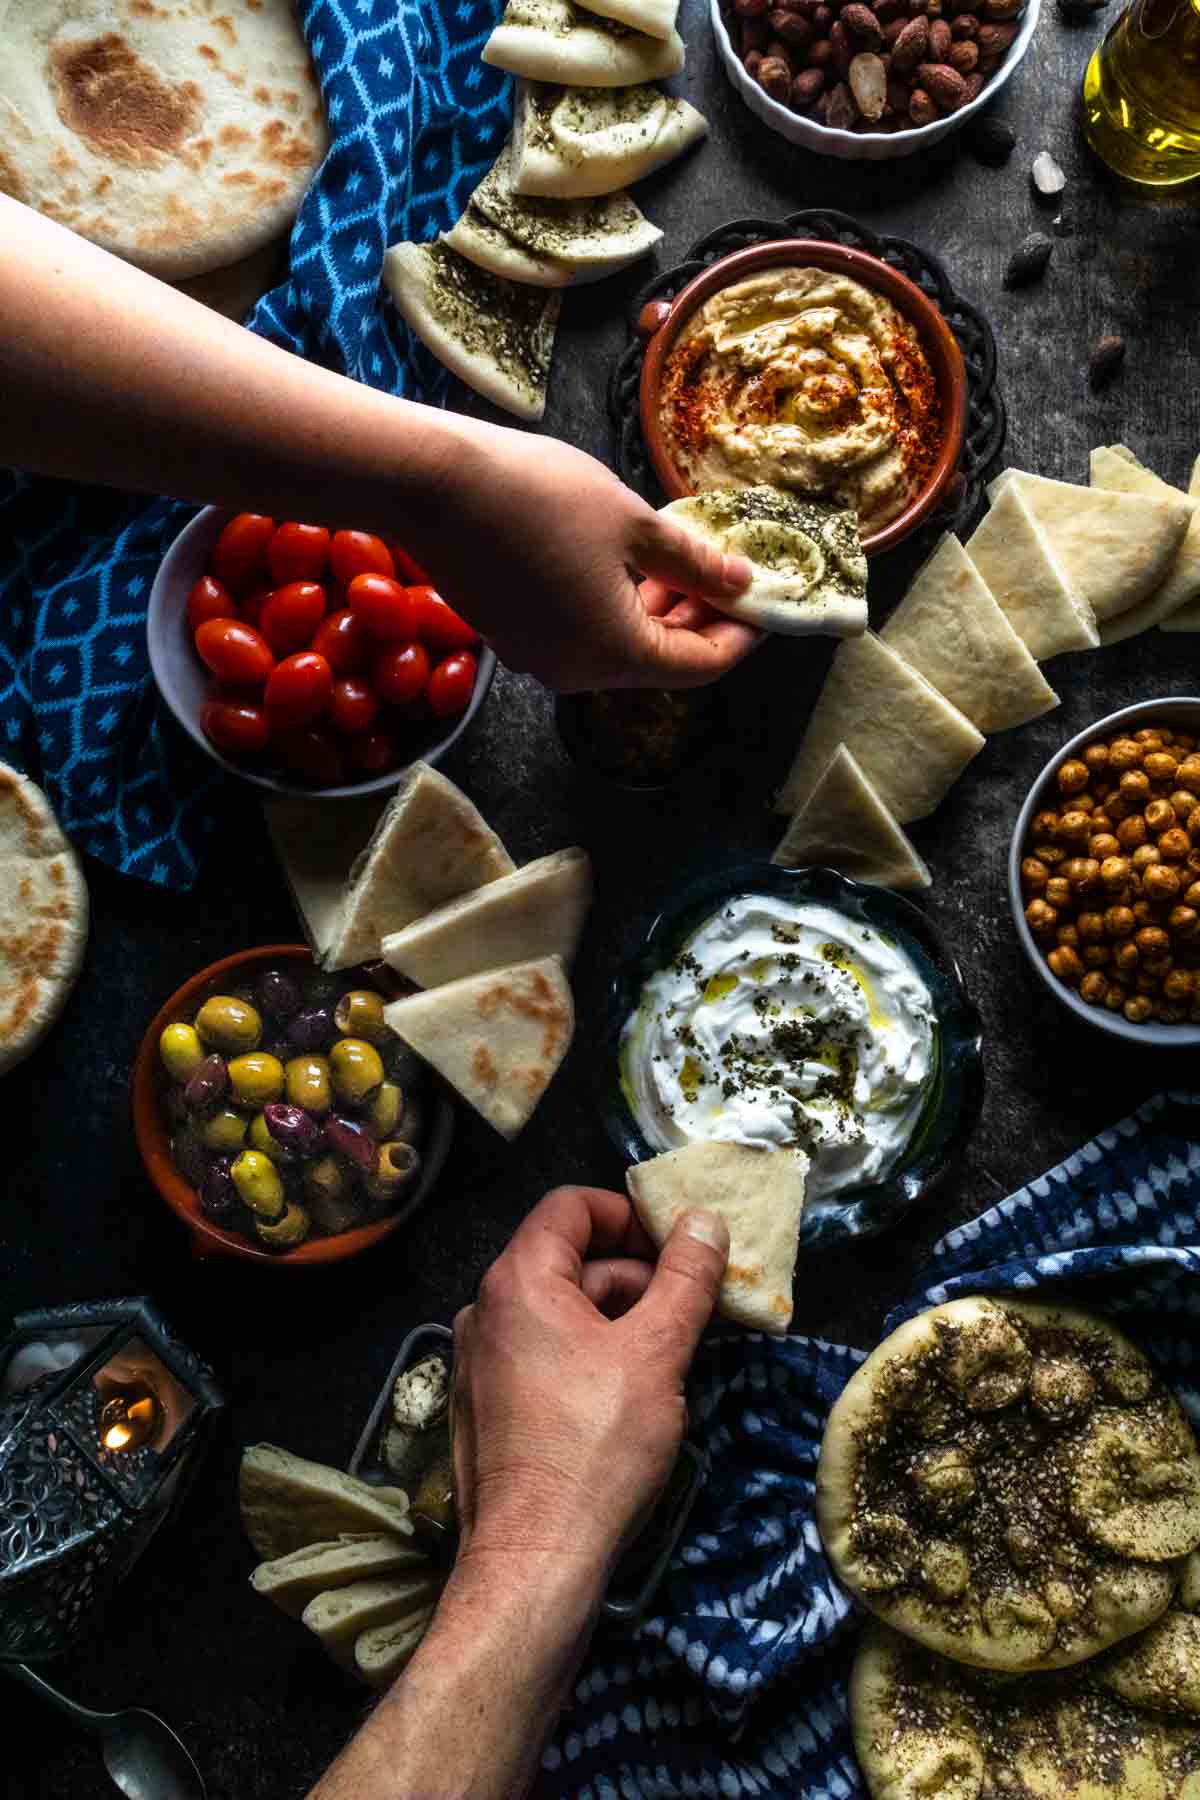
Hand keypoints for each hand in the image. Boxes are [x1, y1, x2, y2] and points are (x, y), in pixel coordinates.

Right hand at [412, 417, 758, 691]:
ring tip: (678, 556)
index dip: (740, 634)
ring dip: (655, 609)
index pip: (701, 665)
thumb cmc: (539, 497)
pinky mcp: (512, 635)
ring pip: (618, 647)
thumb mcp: (634, 524)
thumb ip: (693, 564)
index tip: (763, 599)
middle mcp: (577, 673)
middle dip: (699, 617)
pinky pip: (580, 632)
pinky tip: (624, 559)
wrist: (430, 485)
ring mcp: (539, 658)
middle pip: (659, 660)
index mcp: (617, 655)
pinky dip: (613, 605)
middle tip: (726, 568)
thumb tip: (740, 584)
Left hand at [451, 1185, 729, 1581]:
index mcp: (516, 1281)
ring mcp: (479, 1361)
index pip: (571, 1206)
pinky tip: (629, 1393)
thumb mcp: (656, 1353)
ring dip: (617, 1317)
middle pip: (568, 1259)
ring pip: (559, 1311)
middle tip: (693, 1305)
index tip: (679, 1244)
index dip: (629, 1213)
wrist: (535, 1558)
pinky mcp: (485, 1407)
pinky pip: (541, 1354)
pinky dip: (587, 1354)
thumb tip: (704, 1222)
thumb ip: (685, 1279)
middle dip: (635, 1273)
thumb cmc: (597, 1447)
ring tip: (671, 1353)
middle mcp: (485, 1310)